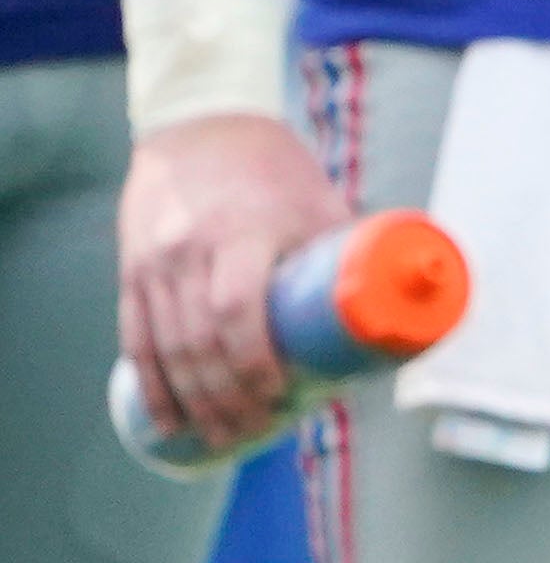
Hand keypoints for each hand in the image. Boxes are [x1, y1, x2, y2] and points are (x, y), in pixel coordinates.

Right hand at [116, 113, 345, 452]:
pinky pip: (135, 340)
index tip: (282, 396)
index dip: (255, 363)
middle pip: (200, 344)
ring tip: (223, 437)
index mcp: (242, 233)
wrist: (201, 125)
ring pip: (166, 350)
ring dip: (193, 403)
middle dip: (228, 398)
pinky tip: (168, 420)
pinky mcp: (133, 272)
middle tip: (258, 429)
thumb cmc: (277, 168)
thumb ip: (345, 253)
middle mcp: (190, 251)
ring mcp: (155, 264)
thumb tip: (404, 308)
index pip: (237, 312)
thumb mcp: (318, 201)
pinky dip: (152, 386)